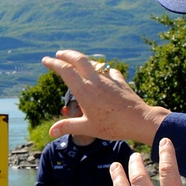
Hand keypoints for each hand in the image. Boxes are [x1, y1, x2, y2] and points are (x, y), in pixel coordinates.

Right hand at [41, 50, 169, 144]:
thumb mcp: (87, 128)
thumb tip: (51, 132)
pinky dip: (103, 70)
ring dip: (83, 60)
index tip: (46, 60)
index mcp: (84, 90)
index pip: (65, 71)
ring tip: (77, 62)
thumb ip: (68, 126)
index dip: (54, 63)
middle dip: (67, 54)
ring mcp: (109, 79)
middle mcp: (95, 81)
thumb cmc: (112, 126)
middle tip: (58, 54)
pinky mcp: (120, 82)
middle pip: (79, 59)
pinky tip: (104, 73)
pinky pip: (109, 71)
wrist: (139, 120)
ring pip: (93, 63)